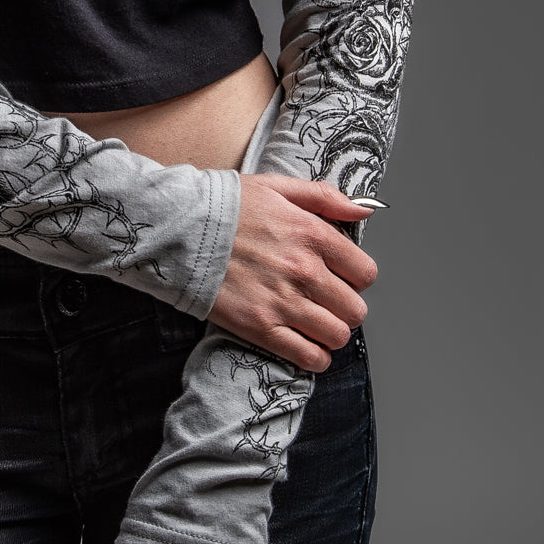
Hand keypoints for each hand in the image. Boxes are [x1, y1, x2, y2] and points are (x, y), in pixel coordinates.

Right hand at [209, 173, 377, 371]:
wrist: (178, 230)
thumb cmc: (224, 206)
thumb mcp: (276, 186)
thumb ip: (325, 197)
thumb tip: (364, 210)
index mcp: (312, 235)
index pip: (365, 273)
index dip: (356, 277)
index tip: (341, 276)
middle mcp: (304, 271)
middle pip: (355, 309)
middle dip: (345, 307)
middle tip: (326, 301)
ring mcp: (284, 302)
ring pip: (338, 336)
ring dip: (331, 332)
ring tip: (315, 323)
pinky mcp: (261, 328)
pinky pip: (309, 357)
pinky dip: (314, 357)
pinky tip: (305, 345)